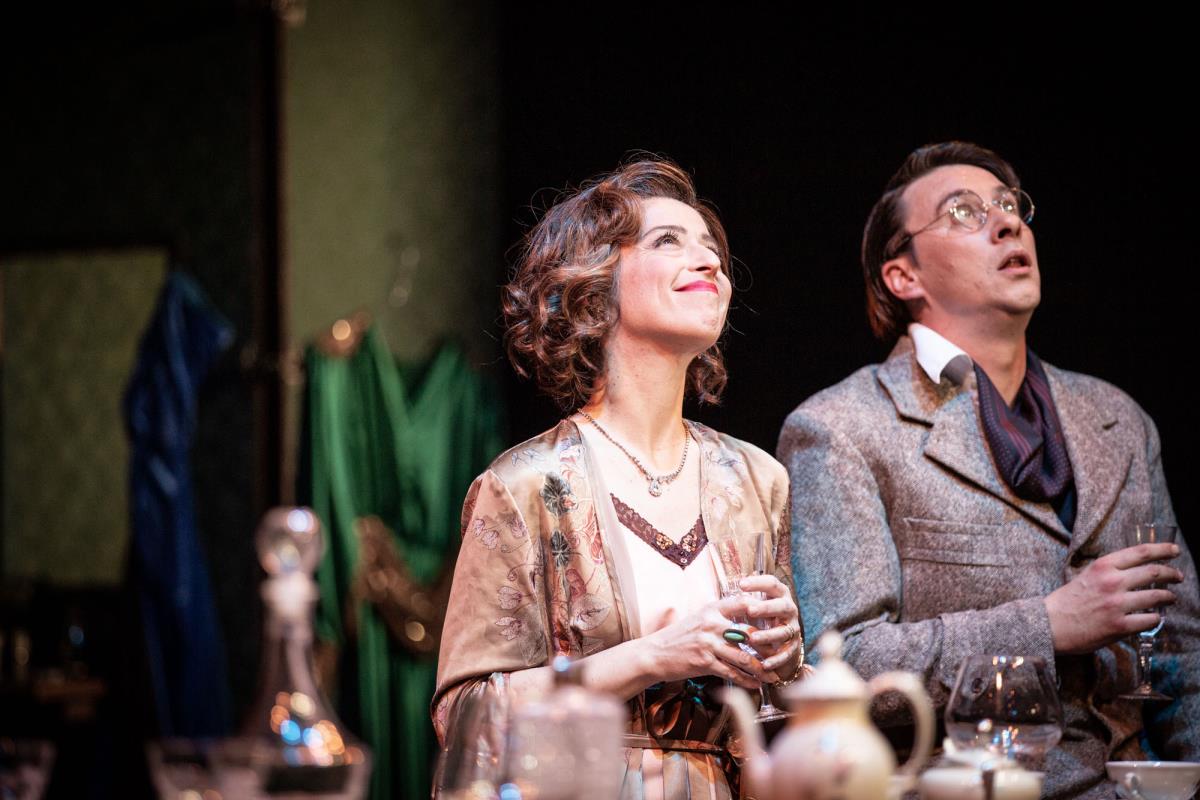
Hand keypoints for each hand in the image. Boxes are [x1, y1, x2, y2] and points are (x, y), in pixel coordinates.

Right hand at [640, 594, 777, 689]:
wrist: (655, 653)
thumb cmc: (679, 636)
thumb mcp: (699, 618)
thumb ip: (720, 616)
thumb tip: (745, 620)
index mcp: (712, 608)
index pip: (743, 604)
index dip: (762, 611)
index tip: (775, 621)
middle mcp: (712, 623)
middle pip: (749, 634)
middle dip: (767, 647)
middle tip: (780, 654)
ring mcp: (708, 643)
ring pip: (744, 657)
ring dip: (761, 668)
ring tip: (772, 675)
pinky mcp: (705, 662)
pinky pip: (732, 673)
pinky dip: (746, 681)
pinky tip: (755, 685)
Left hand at [740, 574, 803, 676]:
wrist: (780, 645)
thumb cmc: (762, 620)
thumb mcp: (756, 607)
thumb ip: (745, 601)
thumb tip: (724, 595)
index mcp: (779, 596)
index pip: (772, 584)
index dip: (758, 583)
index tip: (741, 584)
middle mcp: (789, 610)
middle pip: (782, 606)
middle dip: (766, 608)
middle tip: (749, 610)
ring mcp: (792, 629)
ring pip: (783, 632)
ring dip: (768, 635)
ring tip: (752, 638)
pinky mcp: (792, 648)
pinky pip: (786, 654)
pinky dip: (775, 659)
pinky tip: (764, 664)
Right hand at [1046, 542, 1182, 654]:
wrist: (1050, 624)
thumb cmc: (1066, 601)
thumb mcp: (1085, 576)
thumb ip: (1108, 572)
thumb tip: (1133, 572)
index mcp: (1103, 566)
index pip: (1140, 552)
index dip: (1162, 550)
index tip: (1174, 551)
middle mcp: (1113, 582)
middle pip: (1154, 572)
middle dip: (1171, 574)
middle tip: (1178, 576)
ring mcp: (1117, 604)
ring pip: (1157, 596)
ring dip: (1169, 597)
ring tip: (1171, 598)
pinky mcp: (1120, 626)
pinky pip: (1150, 620)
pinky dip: (1155, 618)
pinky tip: (1154, 617)